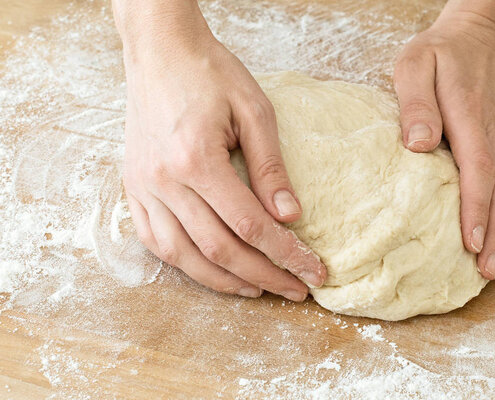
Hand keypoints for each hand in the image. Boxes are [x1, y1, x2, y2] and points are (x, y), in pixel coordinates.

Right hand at [120, 16, 326, 300]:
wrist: (160, 51)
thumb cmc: (209, 73)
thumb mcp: (254, 110)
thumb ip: (271, 167)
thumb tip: (289, 217)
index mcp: (196, 159)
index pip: (249, 225)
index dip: (285, 253)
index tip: (313, 270)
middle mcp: (164, 180)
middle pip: (218, 248)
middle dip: (263, 274)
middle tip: (295, 288)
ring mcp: (143, 187)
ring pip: (182, 255)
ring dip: (222, 280)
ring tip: (257, 288)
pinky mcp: (133, 187)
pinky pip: (154, 241)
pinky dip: (184, 263)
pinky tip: (209, 270)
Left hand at [393, 13, 494, 279]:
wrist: (478, 36)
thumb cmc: (439, 53)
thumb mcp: (414, 65)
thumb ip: (415, 103)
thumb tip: (419, 144)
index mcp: (470, 117)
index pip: (478, 170)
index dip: (475, 209)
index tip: (470, 243)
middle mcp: (492, 135)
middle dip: (494, 234)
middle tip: (486, 273)